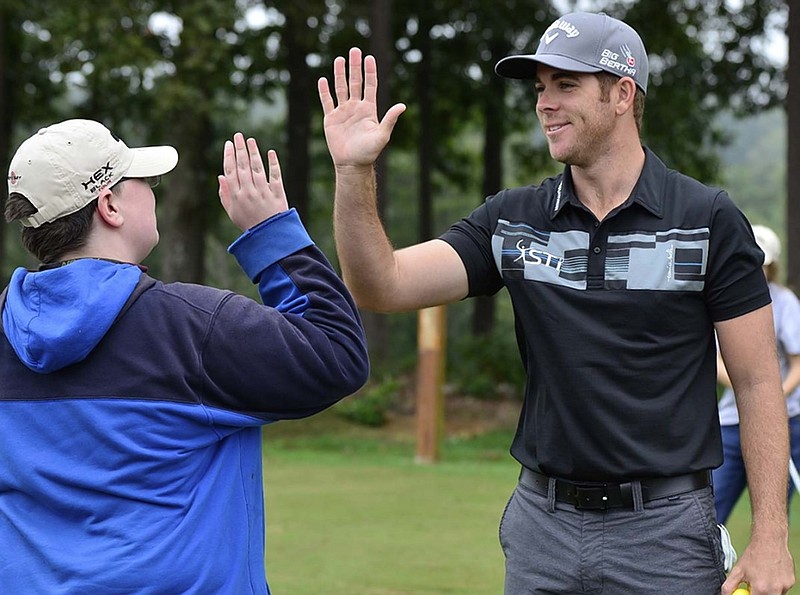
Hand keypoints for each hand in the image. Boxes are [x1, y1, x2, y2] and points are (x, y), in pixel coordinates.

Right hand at [217, 132, 288, 230]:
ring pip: (257, 169)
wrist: (269, 236)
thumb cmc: (249, 224)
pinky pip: (275, 176)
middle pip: (243, 167)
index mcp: (236, 197)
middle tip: (238, 136)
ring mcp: (263, 193)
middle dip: (239, 149)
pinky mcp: (277, 194)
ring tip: (250, 140)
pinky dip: (273, 164)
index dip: (229, 156)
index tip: (228, 144)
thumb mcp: (232, 212)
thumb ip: (225, 195)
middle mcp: (249, 193)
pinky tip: (270, 152)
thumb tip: (220, 176)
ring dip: (253, 153)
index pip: (230, 172)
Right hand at [318, 47, 405, 168]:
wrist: (352, 164)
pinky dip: (324, 91)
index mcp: (369, 109)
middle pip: (355, 82)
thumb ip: (390, 119)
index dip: (370, 72)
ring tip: (339, 59)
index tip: (369, 58)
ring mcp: (343, 112)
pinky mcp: (331, 119)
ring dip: (339, 74)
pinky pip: (327, 102)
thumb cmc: (369, 152)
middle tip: (354, 50)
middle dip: (354, 66)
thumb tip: (403, 105)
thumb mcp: (382, 135)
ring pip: (341, 88)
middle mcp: (356, 107)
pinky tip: (323, 80)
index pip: (370, 85)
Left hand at [721, 537, 793, 593]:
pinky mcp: (791, 582)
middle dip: (759, 594)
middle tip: (755, 586)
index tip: (748, 592)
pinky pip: (783, 589)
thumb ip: (729, 585)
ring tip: (763, 577)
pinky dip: (777, 585)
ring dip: (769, 591)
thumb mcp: (737, 570)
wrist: (769, 541)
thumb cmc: (753, 555)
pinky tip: (772, 573)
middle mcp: (774, 589)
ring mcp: (784, 586)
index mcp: (760, 588)